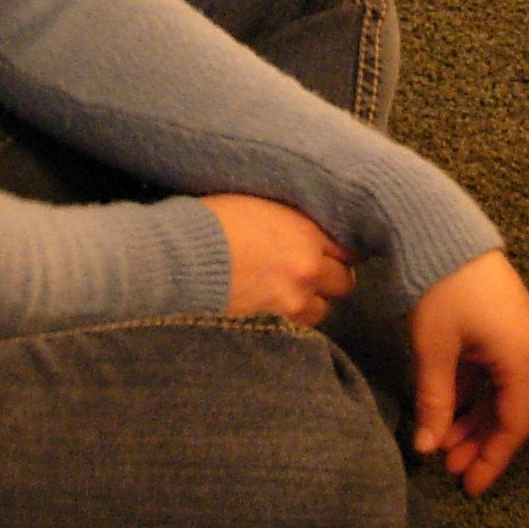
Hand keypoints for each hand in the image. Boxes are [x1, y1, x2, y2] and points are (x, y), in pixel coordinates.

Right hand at [207, 193, 357, 325]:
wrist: (181, 258)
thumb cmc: (211, 222)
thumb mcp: (258, 201)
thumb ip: (290, 217)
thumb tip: (301, 224)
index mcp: (306, 231)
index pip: (348, 247)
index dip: (338, 249)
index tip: (329, 250)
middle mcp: (308, 266)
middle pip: (344, 281)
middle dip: (331, 276)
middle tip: (312, 271)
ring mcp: (294, 298)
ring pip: (324, 308)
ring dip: (313, 300)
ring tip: (292, 292)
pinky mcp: (275, 321)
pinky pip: (300, 325)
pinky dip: (293, 318)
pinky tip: (277, 306)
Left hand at [406, 250, 528, 495]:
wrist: (437, 226)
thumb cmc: (439, 287)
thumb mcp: (433, 350)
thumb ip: (435, 402)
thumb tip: (428, 447)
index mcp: (522, 355)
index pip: (515, 424)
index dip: (493, 459)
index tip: (470, 486)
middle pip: (511, 409)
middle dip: (480, 441)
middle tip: (449, 467)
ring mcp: (521, 331)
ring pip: (502, 389)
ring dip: (475, 417)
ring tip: (443, 443)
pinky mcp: (505, 319)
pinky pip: (495, 368)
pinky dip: (474, 390)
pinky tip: (447, 407)